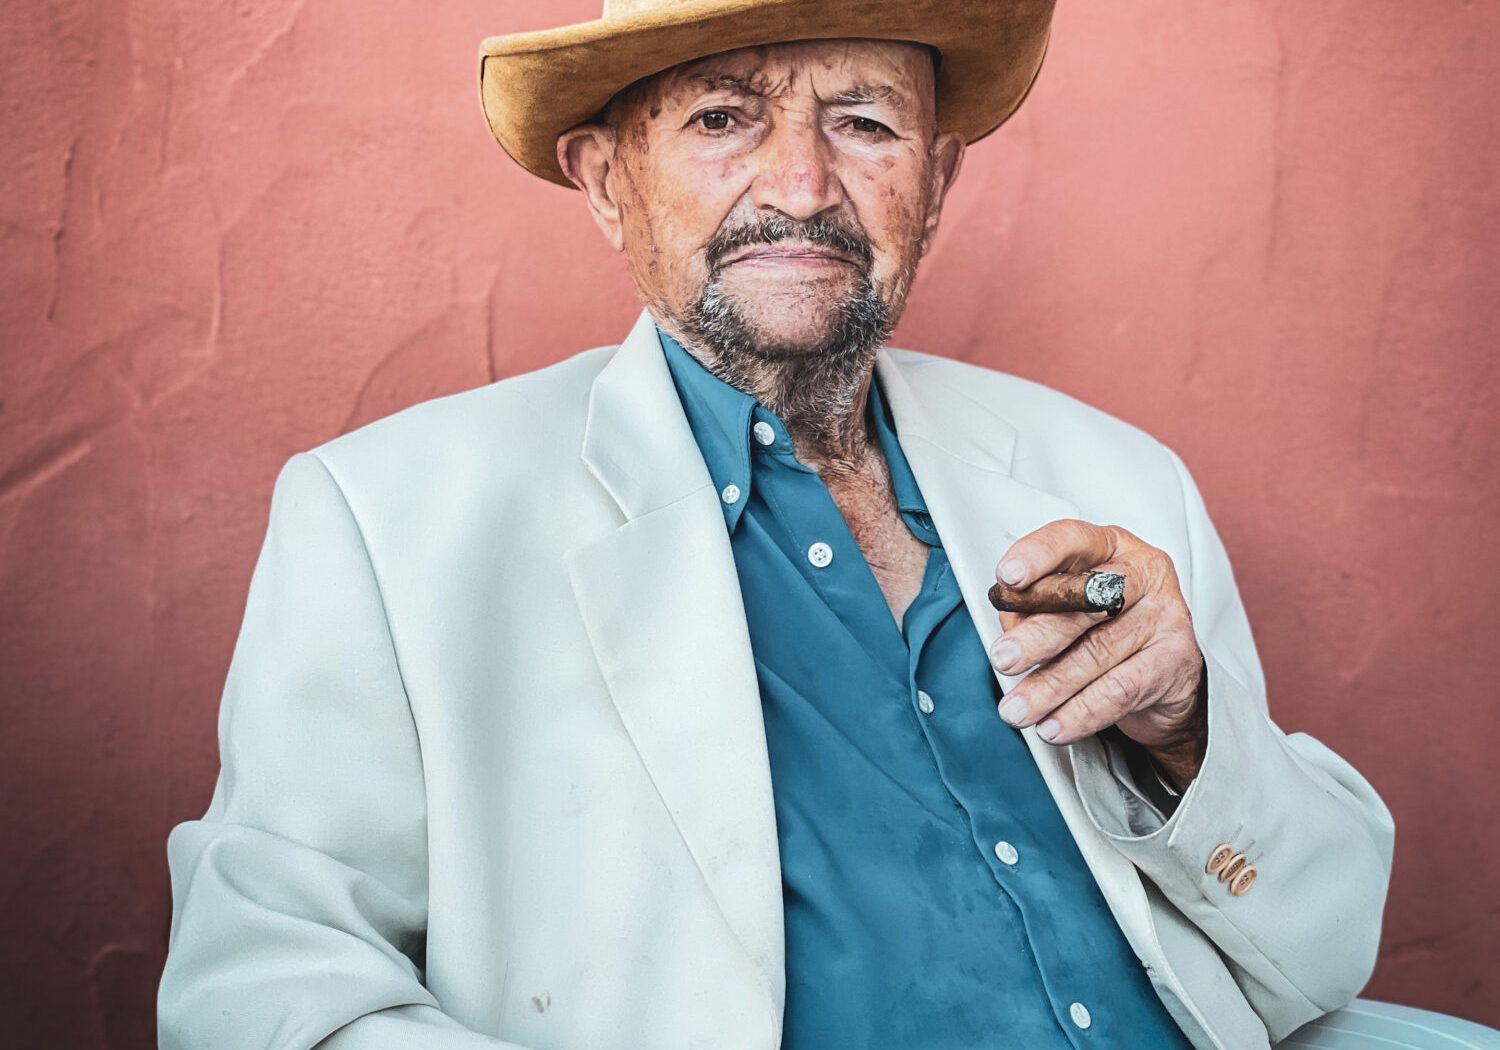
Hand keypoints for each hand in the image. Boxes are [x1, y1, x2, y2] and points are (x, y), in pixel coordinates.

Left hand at [989, 519, 1207, 785]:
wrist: (1165, 677)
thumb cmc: (1103, 629)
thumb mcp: (1064, 608)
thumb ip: (1033, 608)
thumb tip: (1008, 623)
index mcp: (1107, 546)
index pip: (1072, 539)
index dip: (1038, 556)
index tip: (1008, 578)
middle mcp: (1141, 572)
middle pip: (1084, 602)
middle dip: (1036, 636)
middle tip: (1002, 660)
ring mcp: (1164, 614)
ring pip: (1098, 652)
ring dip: (1050, 687)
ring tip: (1018, 710)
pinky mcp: (1176, 658)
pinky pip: (1120, 690)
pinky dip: (1081, 713)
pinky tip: (1054, 726)